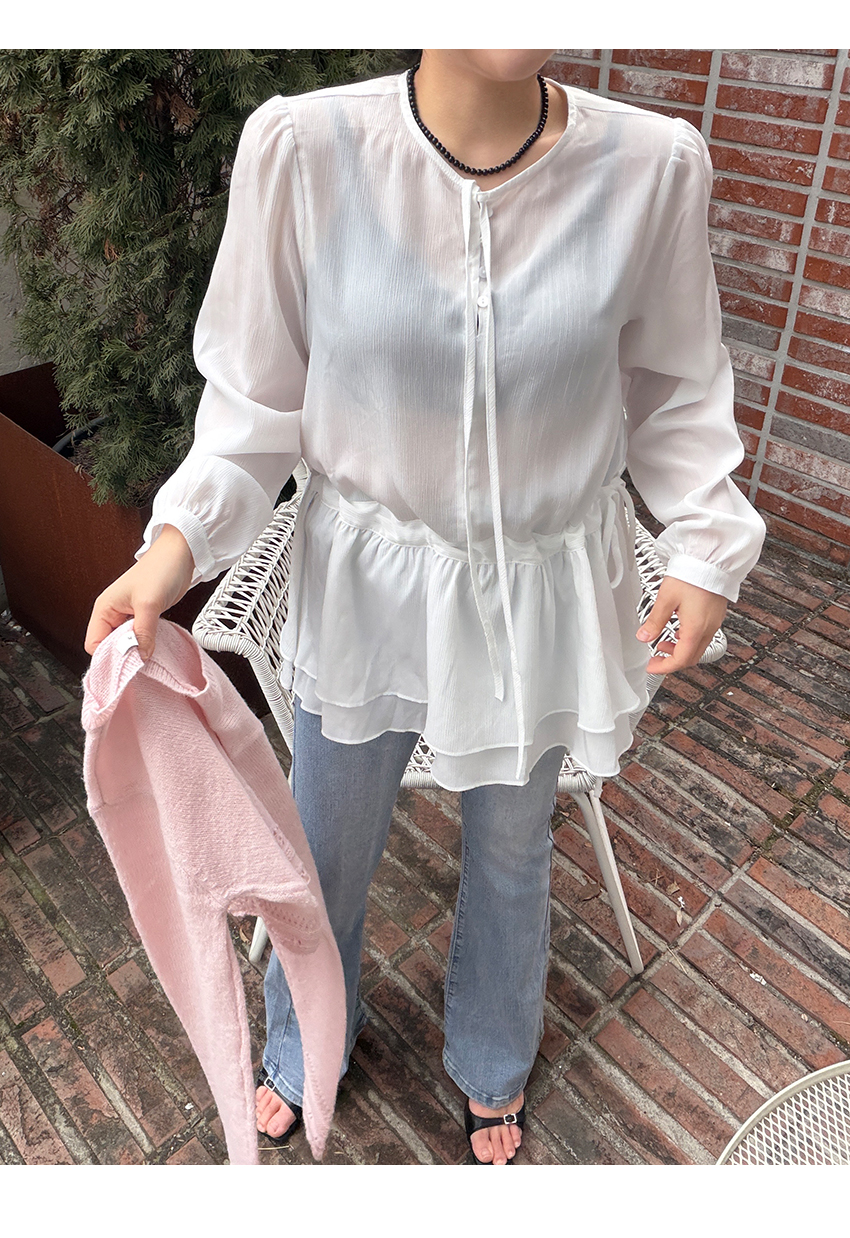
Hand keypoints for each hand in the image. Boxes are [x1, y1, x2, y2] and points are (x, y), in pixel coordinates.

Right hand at [84, 525, 195, 662]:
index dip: (108, 656)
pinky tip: (155, 648)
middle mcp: (113, 614)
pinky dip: (145, 644)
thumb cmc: (160, 570)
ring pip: (125, 643)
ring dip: (136, 651)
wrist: (181, 555)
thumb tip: (140, 657)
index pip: (94, 644)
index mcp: (104, 609)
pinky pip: (139, 638)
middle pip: (109, 646)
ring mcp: (128, 616)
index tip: (126, 665)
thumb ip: (143, 632)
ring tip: (149, 657)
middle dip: (123, 656)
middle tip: (140, 663)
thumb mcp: (149, 604)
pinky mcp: (143, 617)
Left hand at [636, 576, 727, 675]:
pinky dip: (688, 640)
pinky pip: (703, 636)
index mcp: (695, 629)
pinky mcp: (716, 615)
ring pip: (698, 648)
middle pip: (691, 657)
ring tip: (663, 642)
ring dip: (680, 650)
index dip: (664, 667)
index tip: (652, 667)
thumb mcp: (666, 599)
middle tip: (656, 657)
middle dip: (672, 661)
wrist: (711, 560)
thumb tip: (644, 636)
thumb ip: (654, 621)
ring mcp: (714, 622)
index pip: (681, 660)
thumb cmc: (691, 575)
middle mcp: (708, 629)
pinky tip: (678, 630)